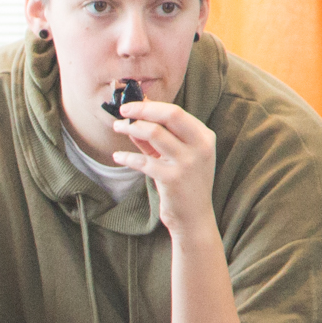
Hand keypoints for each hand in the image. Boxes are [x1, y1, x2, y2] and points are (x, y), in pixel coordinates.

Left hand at [110, 100, 219, 244]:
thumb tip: (135, 118)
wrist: (194, 218)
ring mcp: (187, 162)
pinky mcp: (172, 178)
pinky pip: (143, 160)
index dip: (151, 105)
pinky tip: (117, 156)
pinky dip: (127, 157)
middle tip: (123, 110)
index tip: (133, 105)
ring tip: (118, 127)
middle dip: (142, 109)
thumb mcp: (176, 157)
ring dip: (131, 128)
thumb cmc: (184, 184)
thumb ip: (158, 138)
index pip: (176, 112)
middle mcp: (200, 146)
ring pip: (154, 133)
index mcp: (204, 137)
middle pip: (170, 114)